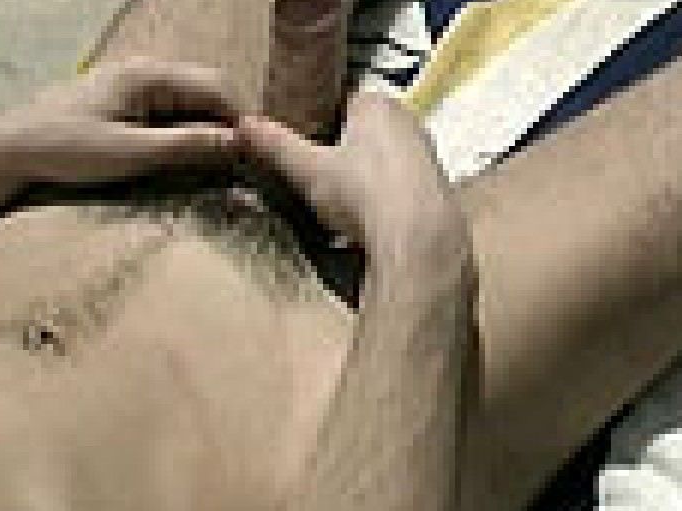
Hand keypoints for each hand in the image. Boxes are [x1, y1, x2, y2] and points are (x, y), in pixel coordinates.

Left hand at [0, 58, 242, 184]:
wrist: (8, 149)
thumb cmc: (64, 149)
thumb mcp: (132, 154)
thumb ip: (187, 146)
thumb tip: (236, 144)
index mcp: (149, 75)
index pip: (218, 88)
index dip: (243, 122)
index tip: (256, 156)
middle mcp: (144, 71)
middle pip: (207, 91)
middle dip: (229, 125)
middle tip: (242, 165)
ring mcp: (132, 85)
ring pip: (189, 101)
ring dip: (208, 130)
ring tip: (219, 166)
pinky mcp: (121, 102)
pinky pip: (169, 110)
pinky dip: (186, 131)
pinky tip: (186, 158)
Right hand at [239, 92, 463, 258]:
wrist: (418, 237)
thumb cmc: (361, 193)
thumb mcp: (307, 170)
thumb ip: (275, 145)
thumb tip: (243, 123)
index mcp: (375, 104)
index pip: (344, 101)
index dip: (322, 123)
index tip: (308, 146)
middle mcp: (407, 120)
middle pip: (366, 129)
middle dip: (345, 149)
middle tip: (322, 177)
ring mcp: (427, 152)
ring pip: (386, 157)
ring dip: (367, 174)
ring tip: (346, 203)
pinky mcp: (438, 185)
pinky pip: (403, 184)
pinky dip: (388, 197)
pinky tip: (373, 219)